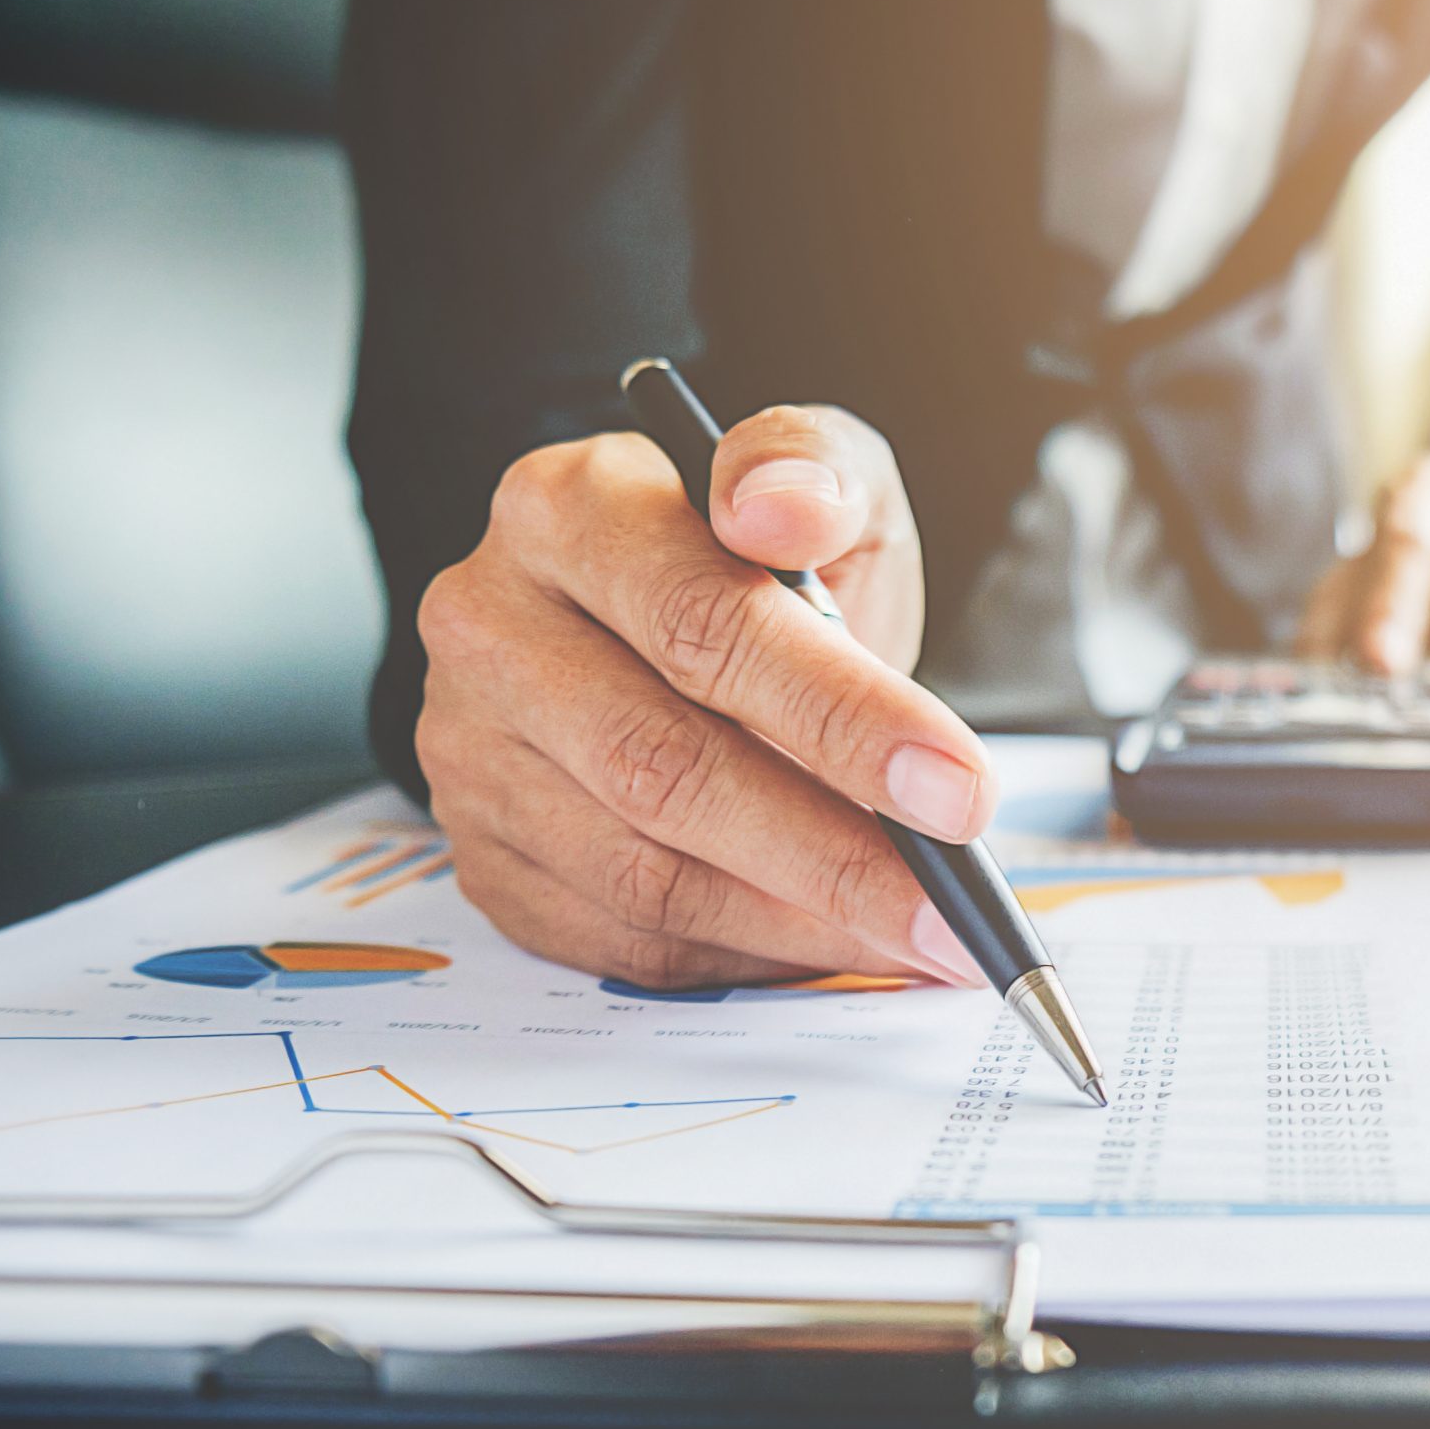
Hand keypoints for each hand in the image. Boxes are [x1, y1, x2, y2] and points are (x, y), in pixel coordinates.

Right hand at [415, 405, 997, 992]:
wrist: (684, 633)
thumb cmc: (762, 564)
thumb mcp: (823, 484)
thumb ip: (818, 474)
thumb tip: (779, 505)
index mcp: (569, 507)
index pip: (703, 621)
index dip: (842, 715)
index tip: (958, 789)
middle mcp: (492, 624)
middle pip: (664, 764)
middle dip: (833, 850)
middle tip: (949, 901)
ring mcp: (471, 750)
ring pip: (642, 871)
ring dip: (798, 920)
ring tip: (914, 933)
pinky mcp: (485, 853)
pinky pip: (619, 938)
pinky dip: (741, 954)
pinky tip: (827, 943)